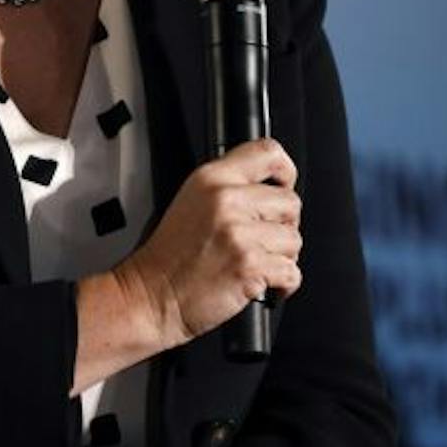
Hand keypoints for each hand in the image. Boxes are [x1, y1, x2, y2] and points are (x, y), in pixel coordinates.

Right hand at [116, 138, 301, 347]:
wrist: (152, 293)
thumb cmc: (171, 255)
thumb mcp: (191, 201)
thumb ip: (229, 187)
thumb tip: (273, 188)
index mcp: (211, 179)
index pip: (267, 153)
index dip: (286, 170)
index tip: (283, 185)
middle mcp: (226, 201)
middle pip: (291, 202)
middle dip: (283, 225)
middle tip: (259, 238)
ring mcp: (239, 233)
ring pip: (294, 239)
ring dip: (282, 257)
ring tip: (253, 261)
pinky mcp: (249, 265)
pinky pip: (292, 272)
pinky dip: (283, 284)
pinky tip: (260, 282)